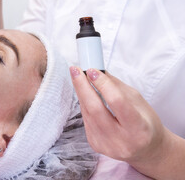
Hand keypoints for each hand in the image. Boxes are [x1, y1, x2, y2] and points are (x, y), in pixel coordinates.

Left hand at [69, 67, 184, 178]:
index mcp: (139, 129)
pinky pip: (86, 120)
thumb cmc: (145, 123)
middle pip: (95, 109)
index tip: (92, 70)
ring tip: (78, 77)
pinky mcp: (95, 145)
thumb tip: (97, 71)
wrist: (145, 150)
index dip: (103, 84)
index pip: (117, 102)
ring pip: (87, 114)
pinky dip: (85, 105)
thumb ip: (116, 86)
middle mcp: (122, 141)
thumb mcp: (137, 101)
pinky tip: (85, 95)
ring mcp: (106, 145)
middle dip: (82, 86)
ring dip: (81, 93)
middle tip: (75, 70)